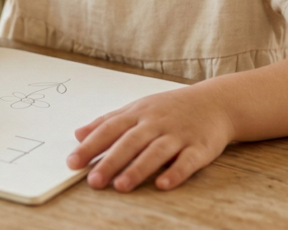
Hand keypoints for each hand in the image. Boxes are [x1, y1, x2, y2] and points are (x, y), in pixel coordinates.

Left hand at [67, 86, 232, 191]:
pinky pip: (187, 161)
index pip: (110, 129)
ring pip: (156, 152)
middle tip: (94, 181)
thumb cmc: (170, 108)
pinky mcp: (199, 147)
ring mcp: (178, 135)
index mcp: (138, 113)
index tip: (72, 163)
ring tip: (121, 186)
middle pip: (130, 142)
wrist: (215, 102)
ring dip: (138, 169)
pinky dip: (175, 173)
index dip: (90, 146)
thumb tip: (78, 134)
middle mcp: (156, 123)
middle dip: (111, 161)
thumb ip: (108, 121)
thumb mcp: (138, 108)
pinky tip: (163, 185)